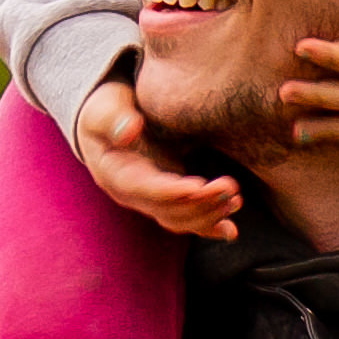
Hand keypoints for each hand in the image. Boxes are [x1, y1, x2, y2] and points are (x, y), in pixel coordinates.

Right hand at [76, 78, 240, 239]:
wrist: (107, 122)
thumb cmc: (107, 110)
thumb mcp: (104, 108)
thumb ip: (114, 118)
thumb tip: (128, 131)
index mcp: (114, 175)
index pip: (143, 189)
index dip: (170, 191)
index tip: (197, 186)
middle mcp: (131, 195)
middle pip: (166, 210)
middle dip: (199, 203)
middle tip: (229, 188)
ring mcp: (149, 200)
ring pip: (179, 219)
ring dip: (209, 213)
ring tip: (234, 199)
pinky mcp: (166, 200)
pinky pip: (187, 220)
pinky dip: (209, 227)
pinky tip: (230, 230)